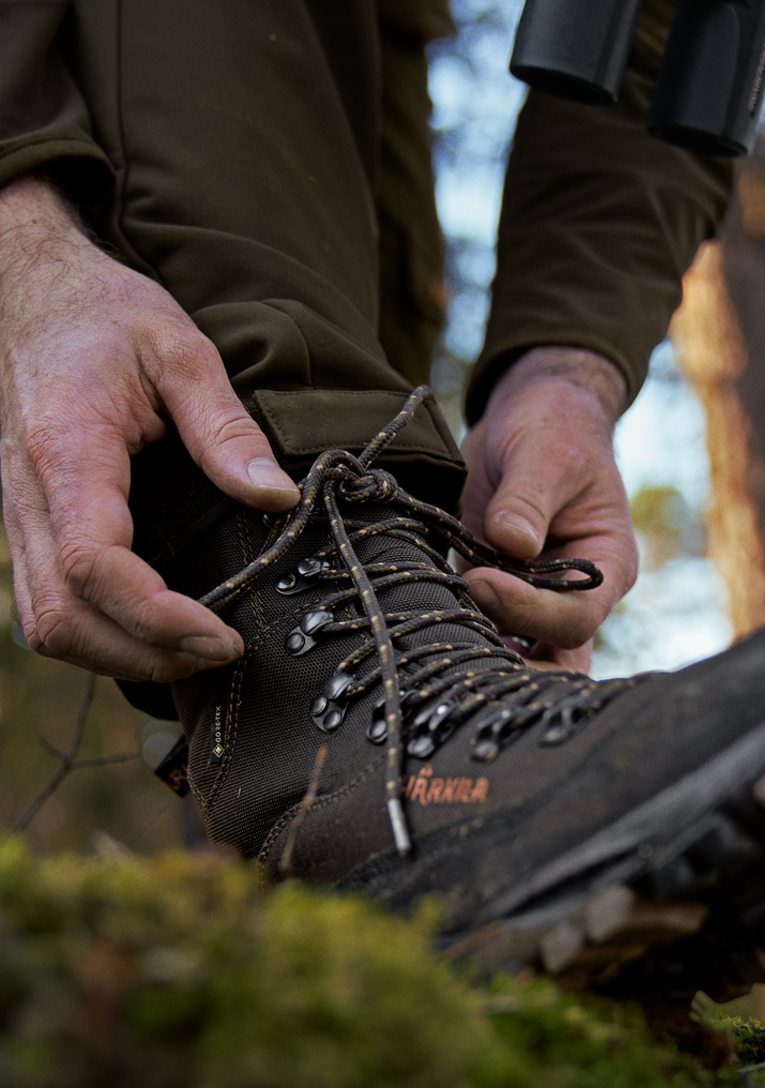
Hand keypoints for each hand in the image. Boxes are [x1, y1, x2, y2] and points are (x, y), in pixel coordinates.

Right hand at [0, 177, 299, 682]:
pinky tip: (152, 634)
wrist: (32, 293)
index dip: (155, 615)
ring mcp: (19, 515)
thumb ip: (226, 427)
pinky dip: (97, 638)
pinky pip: (47, 606)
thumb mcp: (180, 349)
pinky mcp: (28, 525)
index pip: (92, 561)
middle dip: (143, 653)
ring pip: (46, 623)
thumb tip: (277, 497)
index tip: (222, 634)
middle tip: (222, 651)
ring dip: (118, 656)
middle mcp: (27, 494)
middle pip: (62, 614)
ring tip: (194, 652)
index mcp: (66, 448)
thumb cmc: (106, 315)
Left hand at [460, 347, 637, 672]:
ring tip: (437, 634)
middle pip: (558, 664)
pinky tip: (427, 621)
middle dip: (512, 667)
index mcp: (607, 566)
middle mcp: (576, 597)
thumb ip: (528, 497)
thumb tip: (511, 542)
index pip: (576, 618)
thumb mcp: (543, 452)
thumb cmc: (552, 428)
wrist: (530, 419)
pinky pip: (483, 635)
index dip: (527, 609)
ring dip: (480, 656)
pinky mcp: (497, 598)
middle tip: (459, 644)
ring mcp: (536, 603)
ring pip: (520, 662)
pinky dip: (459, 635)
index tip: (481, 578)